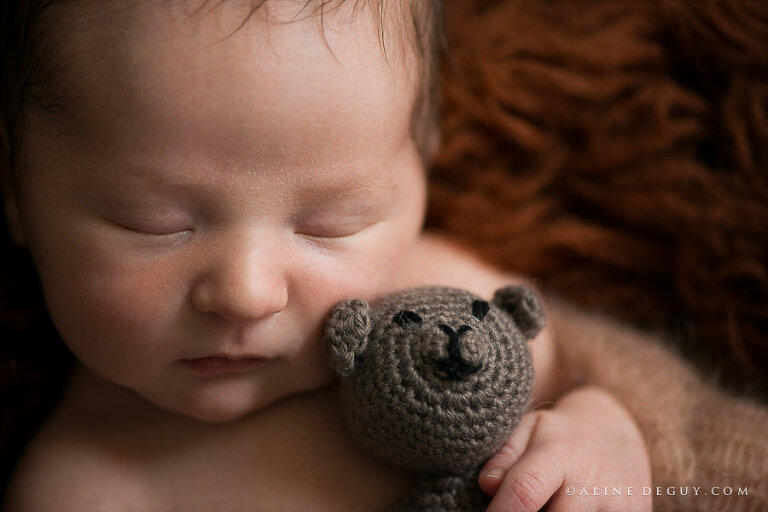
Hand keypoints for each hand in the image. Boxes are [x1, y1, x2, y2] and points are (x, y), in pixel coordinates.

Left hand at [478, 386, 651, 511]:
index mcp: (558, 455)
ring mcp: (617, 507)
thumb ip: (504, 456)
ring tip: (547, 504)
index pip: (524, 491)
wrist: (618, 430)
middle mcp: (590, 484)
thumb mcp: (529, 429)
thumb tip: (488, 485)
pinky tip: (565, 508)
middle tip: (519, 509)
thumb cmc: (563, 434)